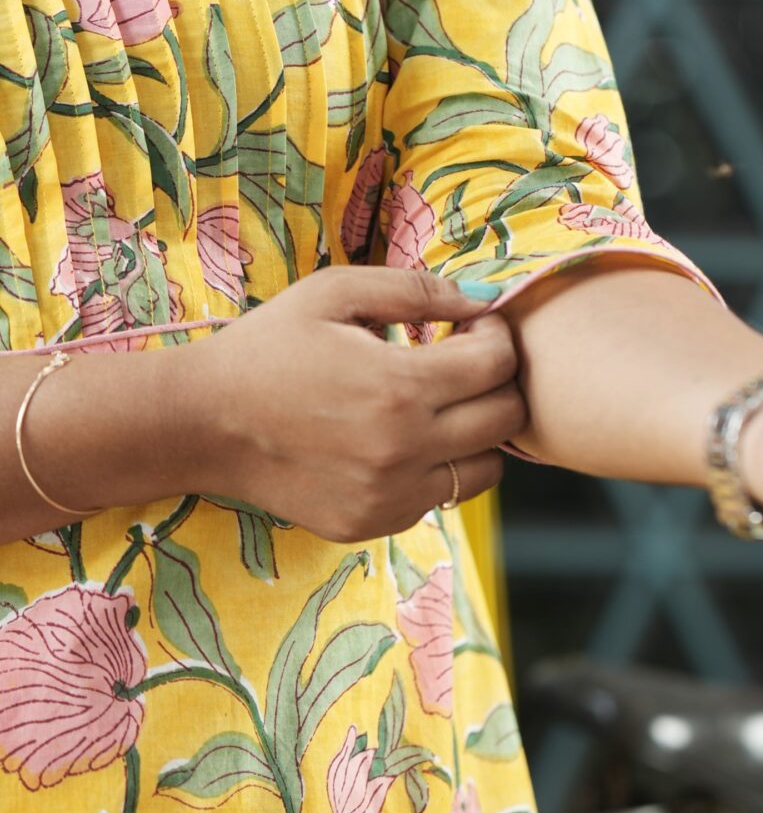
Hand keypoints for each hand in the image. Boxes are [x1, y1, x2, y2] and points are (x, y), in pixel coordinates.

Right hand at [189, 267, 527, 540]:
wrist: (204, 423)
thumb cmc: (267, 347)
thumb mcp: (333, 292)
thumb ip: (413, 289)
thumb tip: (479, 297)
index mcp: (398, 387)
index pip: (497, 363)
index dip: (496, 334)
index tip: (471, 325)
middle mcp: (403, 450)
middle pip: (507, 419)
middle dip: (499, 381)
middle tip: (463, 360)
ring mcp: (390, 496)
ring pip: (486, 469)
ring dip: (478, 431)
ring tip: (439, 404)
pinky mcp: (374, 524)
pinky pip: (441, 498)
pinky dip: (438, 467)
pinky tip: (401, 438)